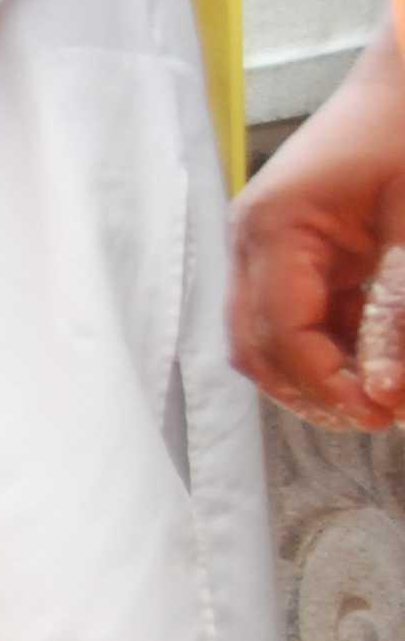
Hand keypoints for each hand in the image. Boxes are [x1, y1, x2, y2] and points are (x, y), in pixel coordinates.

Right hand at [233, 27, 404, 429]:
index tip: (382, 412)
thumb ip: (400, 309)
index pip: (279, 334)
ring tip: (380, 390)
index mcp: (273, 227)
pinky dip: (328, 343)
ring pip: (267, 339)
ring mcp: (261, 242)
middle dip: (313, 391)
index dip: (326, 385)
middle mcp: (250, 239)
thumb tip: (392, 389)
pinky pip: (292, 313)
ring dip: (317, 372)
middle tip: (382, 414)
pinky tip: (373, 353)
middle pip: (256, 348)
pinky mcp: (286, 244)